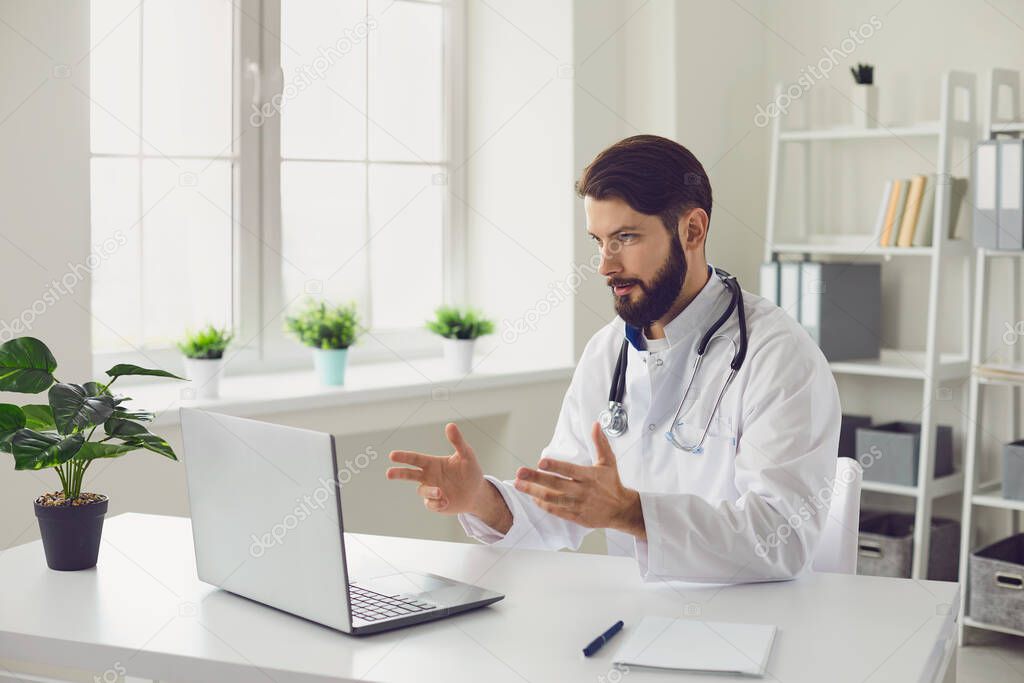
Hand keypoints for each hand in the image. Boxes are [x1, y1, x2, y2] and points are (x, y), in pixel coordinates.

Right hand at [386, 422, 487, 514]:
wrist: (477, 492)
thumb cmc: (470, 471)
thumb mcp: (466, 454)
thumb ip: (457, 441)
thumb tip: (450, 425)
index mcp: (432, 463)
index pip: (415, 459)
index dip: (404, 457)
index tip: (392, 455)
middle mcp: (429, 476)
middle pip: (409, 474)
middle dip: (399, 473)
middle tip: (388, 473)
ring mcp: (431, 490)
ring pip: (422, 491)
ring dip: (430, 492)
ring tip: (441, 493)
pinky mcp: (436, 504)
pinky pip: (430, 504)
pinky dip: (436, 503)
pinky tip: (446, 501)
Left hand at [513, 421, 645, 538]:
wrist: (622, 509)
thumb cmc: (613, 484)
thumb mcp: (608, 462)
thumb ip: (600, 443)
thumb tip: (595, 425)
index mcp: (589, 476)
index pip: (569, 470)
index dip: (555, 467)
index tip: (540, 462)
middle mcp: (582, 491)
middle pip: (556, 485)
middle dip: (535, 479)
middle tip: (519, 473)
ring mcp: (579, 505)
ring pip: (553, 499)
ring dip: (534, 492)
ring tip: (519, 485)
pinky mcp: (577, 517)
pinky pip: (557, 512)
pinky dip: (544, 506)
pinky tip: (533, 499)